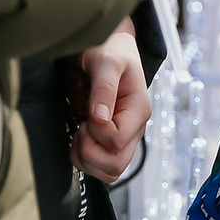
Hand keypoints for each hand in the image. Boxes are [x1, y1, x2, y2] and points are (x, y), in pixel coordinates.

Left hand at [71, 21, 150, 182]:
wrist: (111, 47)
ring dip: (85, 159)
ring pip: (108, 172)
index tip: (87, 113)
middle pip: (115, 165)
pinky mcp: (112, 142)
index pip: (116, 140)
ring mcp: (125, 138)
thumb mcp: (106, 61)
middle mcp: (136, 128)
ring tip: (79, 132)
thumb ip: (104, 87)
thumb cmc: (110, 50)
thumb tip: (100, 119)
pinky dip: (84, 160)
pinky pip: (100, 168)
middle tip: (81, 127)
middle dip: (89, 151)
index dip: (95, 132)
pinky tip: (80, 137)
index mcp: (139, 110)